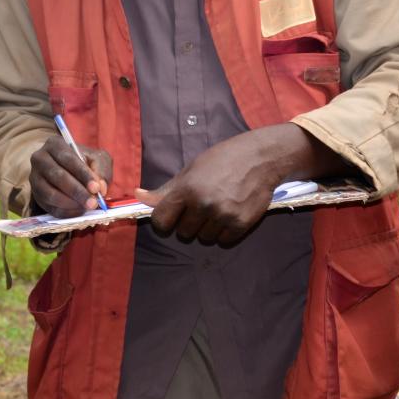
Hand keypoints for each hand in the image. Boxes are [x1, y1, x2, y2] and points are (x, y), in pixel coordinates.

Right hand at [29, 135, 111, 217]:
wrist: (67, 169)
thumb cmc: (84, 162)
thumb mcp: (96, 159)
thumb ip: (101, 170)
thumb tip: (100, 189)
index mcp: (54, 144)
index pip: (68, 159)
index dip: (83, 174)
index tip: (96, 188)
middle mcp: (40, 159)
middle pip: (57, 176)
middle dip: (77, 191)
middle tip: (93, 203)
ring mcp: (35, 178)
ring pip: (50, 193)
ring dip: (71, 203)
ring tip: (87, 207)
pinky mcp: (36, 195)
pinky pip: (49, 207)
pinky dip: (65, 211)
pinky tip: (79, 211)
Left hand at [137, 123, 330, 245]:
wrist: (259, 158)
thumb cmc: (222, 160)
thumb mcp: (191, 169)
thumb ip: (166, 190)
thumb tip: (138, 196)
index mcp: (187, 189)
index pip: (161, 221)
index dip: (164, 220)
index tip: (172, 216)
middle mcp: (204, 203)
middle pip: (182, 232)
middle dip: (189, 223)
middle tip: (201, 206)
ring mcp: (223, 215)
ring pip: (203, 238)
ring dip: (207, 228)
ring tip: (217, 209)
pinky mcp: (240, 224)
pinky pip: (223, 241)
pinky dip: (224, 232)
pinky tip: (229, 214)